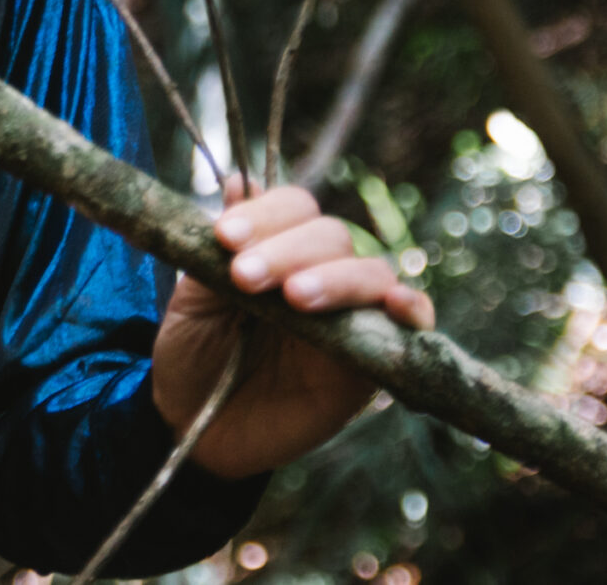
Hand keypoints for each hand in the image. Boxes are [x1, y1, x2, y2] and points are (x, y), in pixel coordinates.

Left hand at [151, 180, 434, 479]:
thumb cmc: (195, 354)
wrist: (198, 425)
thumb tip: (238, 181)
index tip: (224, 237)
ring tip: (294, 298)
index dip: (265, 213)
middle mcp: (321, 273)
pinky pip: (413, 328)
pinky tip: (396, 305)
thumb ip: (217, 250)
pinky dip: (412, 308)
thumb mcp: (194, 301)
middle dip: (287, 250)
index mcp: (277, 247)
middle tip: (245, 278)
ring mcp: (352, 316)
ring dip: (335, 278)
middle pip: (331, 235)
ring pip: (369, 273)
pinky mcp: (375, 361)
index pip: (293, 207)